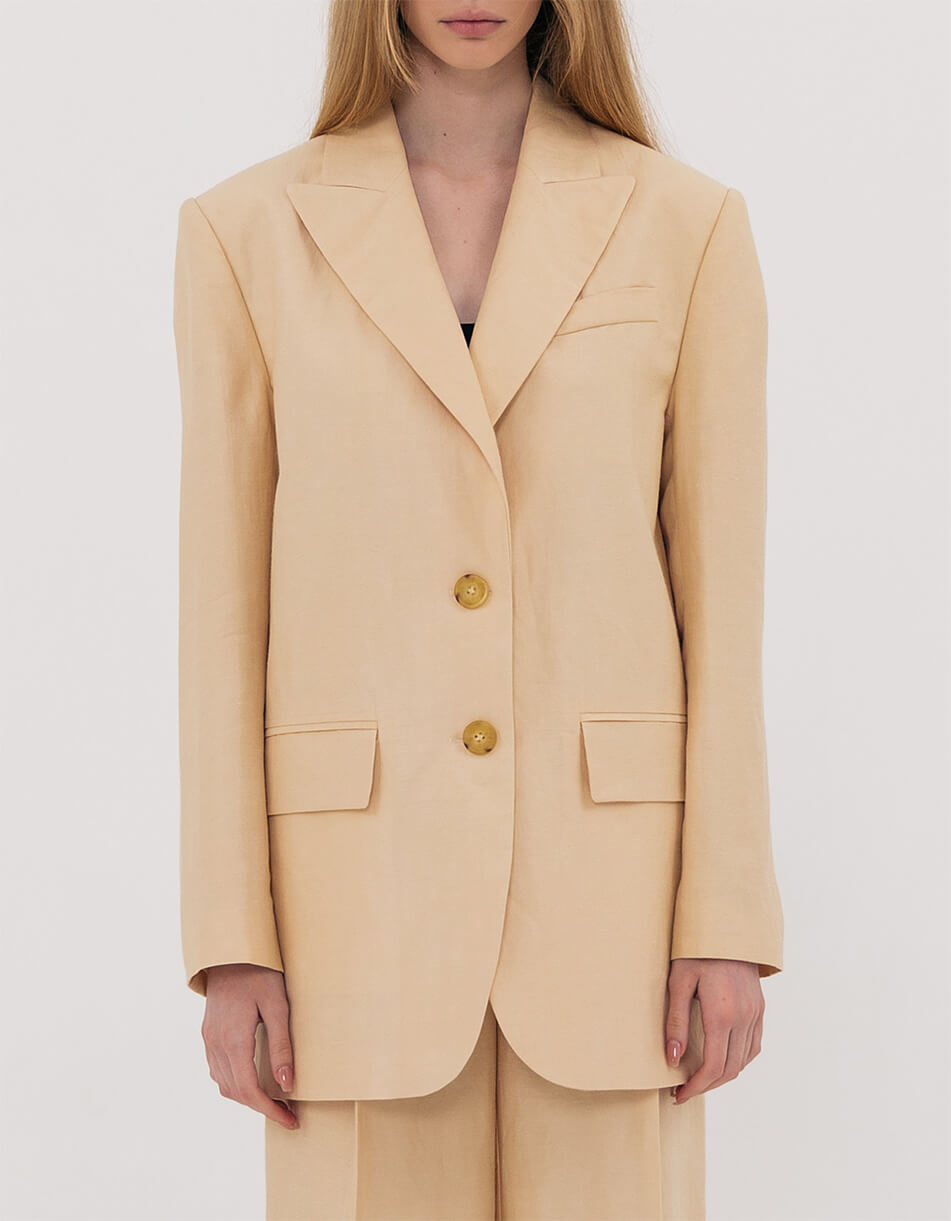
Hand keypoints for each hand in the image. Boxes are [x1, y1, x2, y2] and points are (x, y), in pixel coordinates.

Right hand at [202, 963, 298, 1129]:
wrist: (230, 950)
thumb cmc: (259, 972)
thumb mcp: (278, 1005)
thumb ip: (282, 1046)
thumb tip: (287, 1085)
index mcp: (233, 1039)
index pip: (250, 1091)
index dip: (271, 1111)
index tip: (291, 1120)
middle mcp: (216, 1043)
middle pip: (236, 1092)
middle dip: (262, 1108)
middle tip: (288, 1113)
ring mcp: (208, 1039)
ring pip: (224, 1084)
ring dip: (247, 1098)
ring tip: (274, 1100)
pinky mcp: (208, 1033)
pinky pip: (218, 1069)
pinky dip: (235, 1082)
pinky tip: (252, 1080)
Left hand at [665, 957, 763, 1104]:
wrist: (727, 926)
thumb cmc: (697, 951)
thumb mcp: (678, 982)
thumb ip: (675, 1022)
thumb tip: (672, 1059)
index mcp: (722, 1013)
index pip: (712, 1066)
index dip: (696, 1087)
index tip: (678, 1095)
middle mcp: (744, 1017)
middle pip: (729, 1069)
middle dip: (706, 1086)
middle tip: (683, 1092)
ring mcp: (756, 1013)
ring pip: (744, 1061)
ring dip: (723, 1076)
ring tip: (700, 1080)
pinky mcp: (760, 1008)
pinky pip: (754, 1046)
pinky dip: (739, 1061)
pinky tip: (722, 1061)